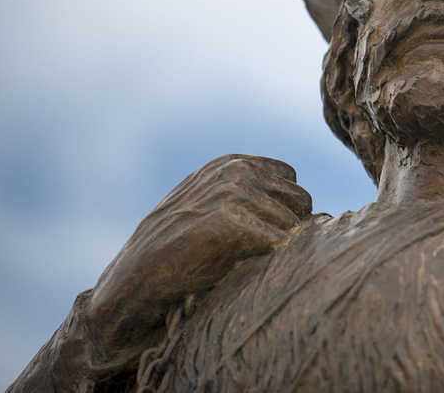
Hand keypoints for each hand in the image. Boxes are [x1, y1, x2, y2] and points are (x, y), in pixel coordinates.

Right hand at [83, 154, 309, 367]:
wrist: (136, 280)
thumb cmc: (178, 248)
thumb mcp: (210, 202)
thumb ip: (249, 192)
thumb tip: (308, 206)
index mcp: (232, 163)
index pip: (290, 179)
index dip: (283, 208)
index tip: (262, 232)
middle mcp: (236, 171)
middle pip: (300, 200)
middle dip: (288, 226)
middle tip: (257, 252)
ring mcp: (234, 193)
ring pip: (292, 225)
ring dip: (277, 248)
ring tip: (243, 262)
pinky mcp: (232, 222)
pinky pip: (280, 243)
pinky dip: (268, 261)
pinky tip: (241, 270)